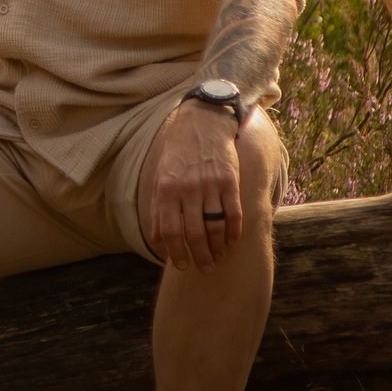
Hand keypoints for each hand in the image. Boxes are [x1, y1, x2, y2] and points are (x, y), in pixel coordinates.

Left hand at [144, 102, 243, 272]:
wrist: (202, 122)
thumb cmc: (178, 154)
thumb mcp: (160, 177)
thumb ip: (158, 209)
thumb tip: (157, 240)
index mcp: (166, 189)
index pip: (170, 231)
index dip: (177, 252)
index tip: (182, 265)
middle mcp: (187, 188)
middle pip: (194, 233)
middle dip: (200, 256)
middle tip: (204, 268)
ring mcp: (210, 185)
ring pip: (215, 226)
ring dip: (217, 248)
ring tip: (217, 257)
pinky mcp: (230, 180)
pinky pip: (234, 213)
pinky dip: (234, 232)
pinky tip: (232, 242)